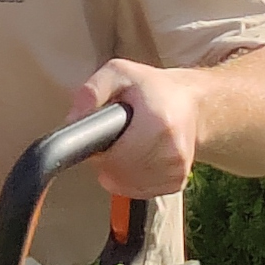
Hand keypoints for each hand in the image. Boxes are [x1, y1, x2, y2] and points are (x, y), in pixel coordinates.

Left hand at [68, 58, 206, 198]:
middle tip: (114, 139)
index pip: (115, 158)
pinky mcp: (177, 182)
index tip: (105, 137)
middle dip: (107, 161)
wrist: (190, 103)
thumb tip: (75, 118)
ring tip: (127, 145)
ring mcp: (177, 169)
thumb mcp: (119, 73)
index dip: (101, 151)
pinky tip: (136, 158)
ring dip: (117, 171)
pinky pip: (138, 191)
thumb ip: (93, 91)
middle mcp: (172, 150)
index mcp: (158, 122)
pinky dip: (131, 179)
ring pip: (126, 186)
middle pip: (119, 174)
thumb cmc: (152, 88)